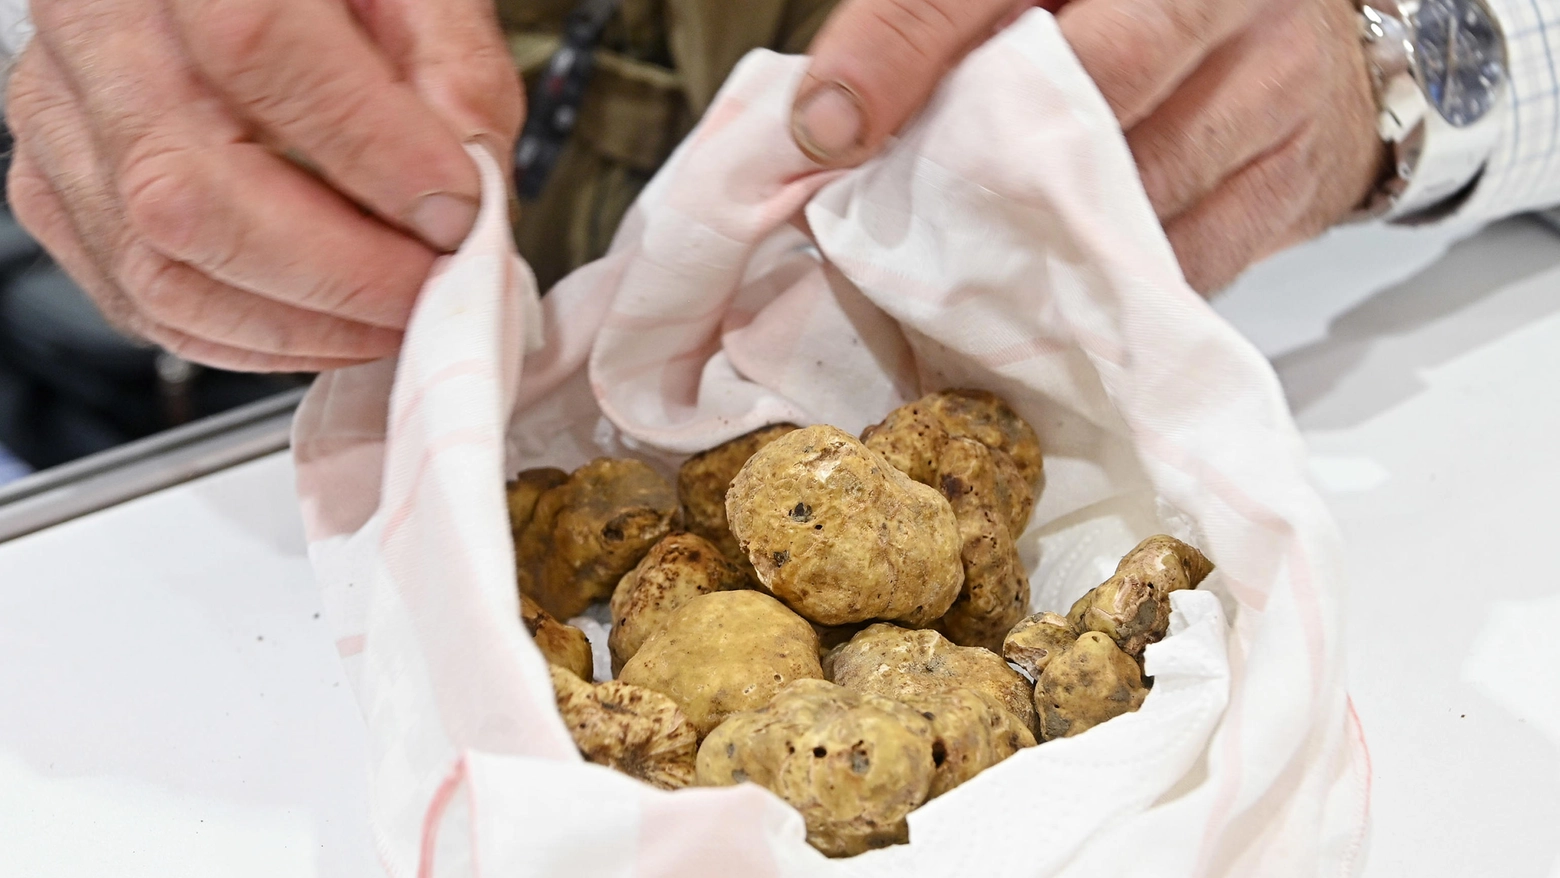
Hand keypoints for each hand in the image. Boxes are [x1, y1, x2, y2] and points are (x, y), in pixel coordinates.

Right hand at [6, 0, 521, 370]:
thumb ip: (452, 70)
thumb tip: (469, 194)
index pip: (258, 48)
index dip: (374, 153)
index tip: (457, 215)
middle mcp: (94, 25)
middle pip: (189, 189)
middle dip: (342, 274)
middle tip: (432, 290)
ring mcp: (59, 115)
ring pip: (159, 268)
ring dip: (302, 325)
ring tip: (393, 318)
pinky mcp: (52, 190)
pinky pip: (140, 301)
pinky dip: (249, 338)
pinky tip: (324, 325)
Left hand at [791, 0, 1383, 292]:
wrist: (1307, 40)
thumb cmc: (1137, 14)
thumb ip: (937, 34)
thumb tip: (822, 129)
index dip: (897, 54)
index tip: (825, 134)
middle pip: (1084, 81)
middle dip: (979, 166)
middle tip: (899, 227)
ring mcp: (1272, 84)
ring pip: (1133, 184)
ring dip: (1033, 245)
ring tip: (958, 277)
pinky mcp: (1293, 183)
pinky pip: (1183, 263)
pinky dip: (1102, 296)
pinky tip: (1047, 307)